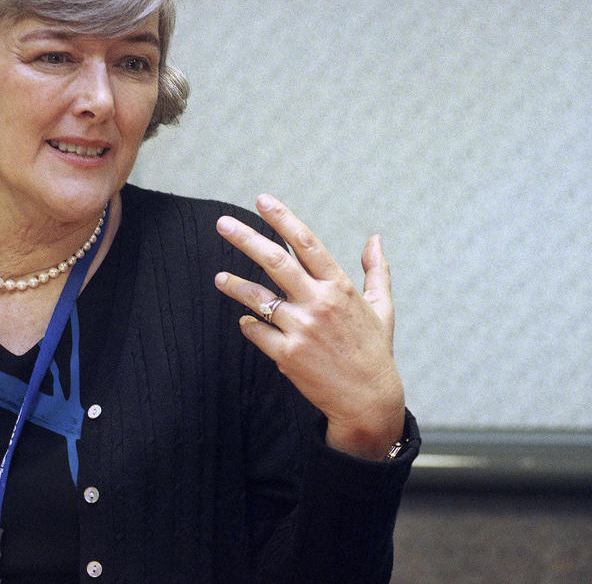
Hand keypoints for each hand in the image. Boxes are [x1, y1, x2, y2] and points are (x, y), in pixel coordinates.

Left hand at [214, 195, 404, 460]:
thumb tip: (375, 239)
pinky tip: (245, 322)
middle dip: (246, 238)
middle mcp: (319, 303)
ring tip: (219, 278)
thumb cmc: (374, 351)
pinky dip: (249, 326)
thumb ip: (376, 271)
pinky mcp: (287, 354)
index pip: (307, 244)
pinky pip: (257, 332)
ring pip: (258, 298)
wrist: (368, 400)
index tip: (262, 200)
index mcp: (340, 288)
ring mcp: (301, 329)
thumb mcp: (381, 308)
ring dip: (234, 285)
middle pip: (275, 261)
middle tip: (222, 223)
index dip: (283, 219)